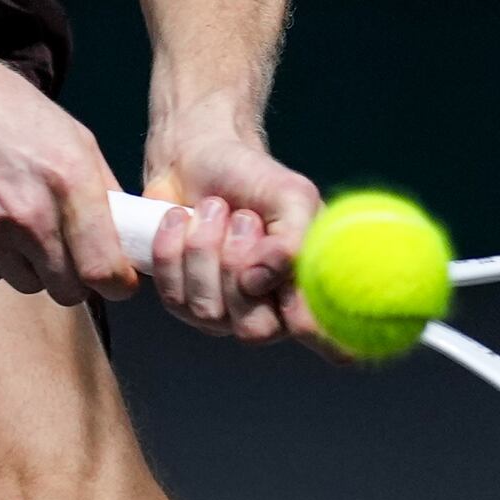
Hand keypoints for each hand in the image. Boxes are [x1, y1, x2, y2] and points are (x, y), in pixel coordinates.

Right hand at [0, 33, 146, 301]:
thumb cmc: (5, 109)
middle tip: (63, 247)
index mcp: (68, 179)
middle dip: (73, 276)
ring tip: (15, 220)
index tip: (116, 279)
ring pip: (27, 284)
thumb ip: (104, 190)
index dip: (117, 283)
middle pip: (68, 290)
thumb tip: (129, 239)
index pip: (105, 270)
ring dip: (30, 265)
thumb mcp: (71, 134)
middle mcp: (27, 212)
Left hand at [136, 111, 318, 346]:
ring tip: (215, 209)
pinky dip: (173, 247)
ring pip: (208, 311)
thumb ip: (294, 238)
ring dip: (206, 247)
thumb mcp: (291, 195)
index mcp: (309, 290)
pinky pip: (173, 296)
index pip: (326, 340)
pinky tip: (182, 218)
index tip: (289, 285)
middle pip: (255, 329)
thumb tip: (261, 280)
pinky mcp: (182, 302)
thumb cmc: (254, 179)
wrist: (200, 159)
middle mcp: (270, 311)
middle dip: (240, 266)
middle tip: (244, 218)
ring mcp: (224, 313)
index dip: (313, 328)